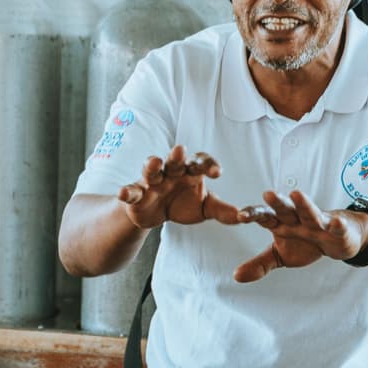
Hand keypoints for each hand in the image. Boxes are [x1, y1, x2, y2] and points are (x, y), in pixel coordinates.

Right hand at [117, 145, 239, 229]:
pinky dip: (127, 191)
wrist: (154, 214)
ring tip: (153, 162)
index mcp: (191, 172)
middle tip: (181, 150)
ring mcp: (152, 182)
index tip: (217, 173)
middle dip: (177, 156)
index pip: (201, 163)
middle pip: (175, 161)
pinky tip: (123, 193)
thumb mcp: (204, 209)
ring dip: (151, 166)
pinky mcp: (136, 194)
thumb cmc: (183, 204)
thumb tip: (244, 216)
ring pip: (151, 171)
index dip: (208, 165)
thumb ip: (222, 211)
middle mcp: (172, 172)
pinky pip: (131, 191)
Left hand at [233, 189, 367, 282]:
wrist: (335, 240)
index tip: (240, 216)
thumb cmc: (304, 244)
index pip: (265, 216)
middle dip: (277, 202)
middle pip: (286, 209)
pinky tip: (336, 223)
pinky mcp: (336, 228)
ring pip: (309, 212)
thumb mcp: (279, 256)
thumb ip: (259, 264)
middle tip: (267, 194)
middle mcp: (297, 219)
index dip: (253, 214)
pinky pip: (335, 226)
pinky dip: (336, 225)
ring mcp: (317, 222)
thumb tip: (236, 276)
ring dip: (303, 204)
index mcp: (281, 223)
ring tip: (296, 194)